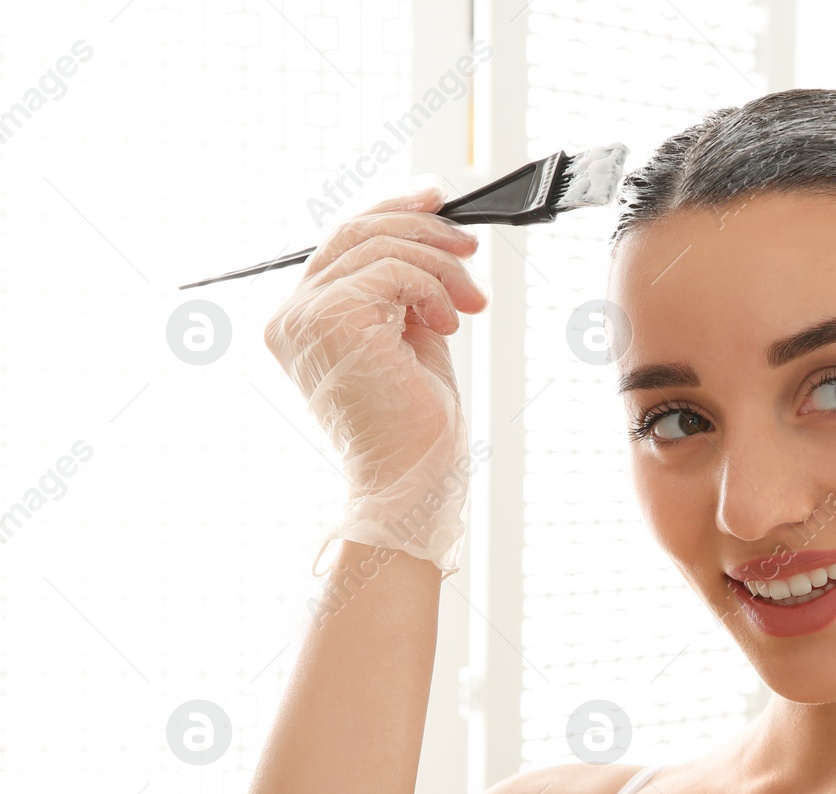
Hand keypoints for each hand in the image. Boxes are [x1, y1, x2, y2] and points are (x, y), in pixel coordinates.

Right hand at [263, 186, 488, 577]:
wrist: (413, 480)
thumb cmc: (416, 426)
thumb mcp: (412, 338)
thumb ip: (406, 288)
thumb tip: (433, 232)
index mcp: (303, 319)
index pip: (344, 241)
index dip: (393, 210)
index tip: (438, 199)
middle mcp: (290, 315)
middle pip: (356, 231)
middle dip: (423, 229)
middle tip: (472, 250)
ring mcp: (303, 316)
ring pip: (380, 245)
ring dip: (441, 267)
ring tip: (469, 306)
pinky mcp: (330, 319)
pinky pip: (393, 270)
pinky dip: (433, 289)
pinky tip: (448, 325)